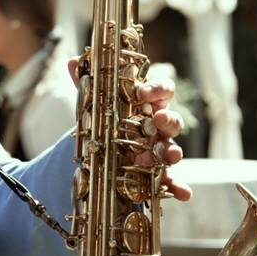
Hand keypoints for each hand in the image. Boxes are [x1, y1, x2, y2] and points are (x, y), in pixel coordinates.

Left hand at [67, 57, 191, 201]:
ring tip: (169, 156)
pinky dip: (179, 186)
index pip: (162, 90)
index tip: (142, 92)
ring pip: (172, 147)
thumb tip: (73, 61)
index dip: (156, 88)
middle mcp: (158, 126)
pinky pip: (172, 180)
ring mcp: (159, 149)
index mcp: (148, 104)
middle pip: (172, 119)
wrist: (104, 151)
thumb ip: (87, 84)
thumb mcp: (96, 103)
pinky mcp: (157, 173)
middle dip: (168, 120)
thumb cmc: (108, 120)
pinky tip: (183, 193)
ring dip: (173, 151)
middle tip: (157, 120)